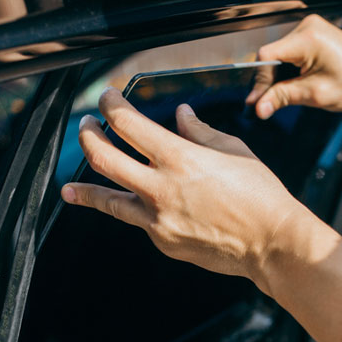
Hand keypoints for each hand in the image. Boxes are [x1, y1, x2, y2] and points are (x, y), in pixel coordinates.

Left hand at [60, 88, 306, 292]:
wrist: (272, 243)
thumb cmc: (260, 195)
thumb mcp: (232, 151)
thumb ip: (198, 132)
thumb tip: (181, 115)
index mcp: (180, 157)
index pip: (127, 123)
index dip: (110, 104)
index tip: (107, 97)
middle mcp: (161, 188)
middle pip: (103, 157)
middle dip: (88, 136)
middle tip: (85, 126)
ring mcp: (158, 219)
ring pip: (107, 199)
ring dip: (85, 189)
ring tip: (69, 187)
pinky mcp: (162, 241)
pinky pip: (137, 221)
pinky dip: (131, 210)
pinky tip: (129, 208)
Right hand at [246, 14, 341, 117]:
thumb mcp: (315, 94)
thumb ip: (283, 97)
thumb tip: (259, 108)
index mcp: (308, 39)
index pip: (267, 55)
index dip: (260, 80)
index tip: (256, 102)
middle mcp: (307, 27)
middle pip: (271, 55)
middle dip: (268, 80)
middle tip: (266, 104)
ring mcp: (309, 28)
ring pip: (278, 55)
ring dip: (277, 76)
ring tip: (284, 95)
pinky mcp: (312, 34)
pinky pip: (288, 52)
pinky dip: (286, 69)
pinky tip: (293, 83)